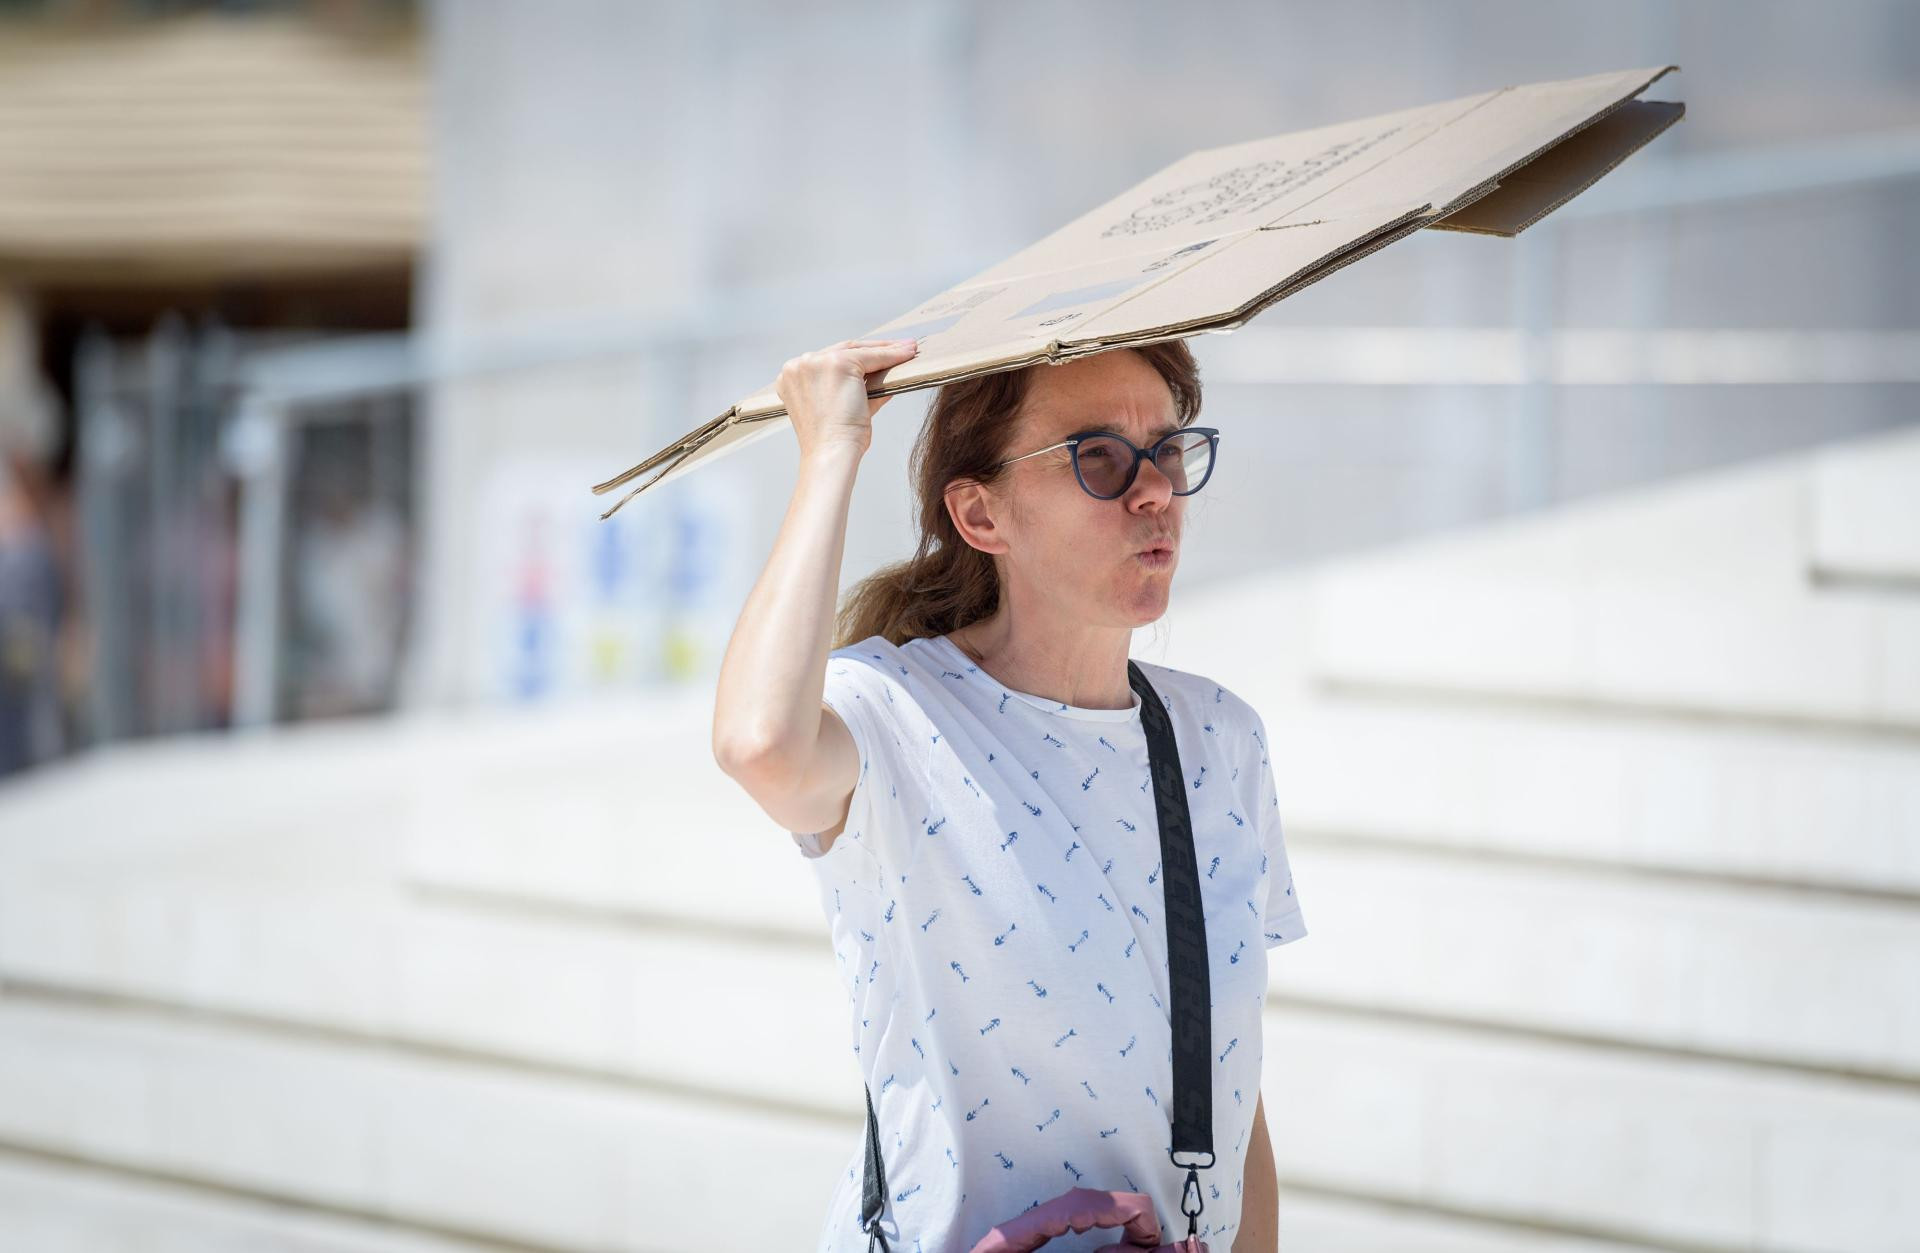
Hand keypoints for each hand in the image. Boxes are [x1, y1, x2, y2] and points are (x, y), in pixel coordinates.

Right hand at [775, 337, 919, 458]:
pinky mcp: (836, 363)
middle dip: (874, 349)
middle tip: (900, 347)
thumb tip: (886, 378)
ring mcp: (814, 362)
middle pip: (842, 350)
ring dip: (885, 349)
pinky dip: (891, 355)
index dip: (855, 357)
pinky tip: (907, 353)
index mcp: (791, 378)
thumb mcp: (843, 409)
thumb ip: (860, 391)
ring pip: (857, 350)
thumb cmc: (835, 441)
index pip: (828, 361)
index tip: (877, 355)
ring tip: (908, 349)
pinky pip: (870, 356)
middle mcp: (797, 366)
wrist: (832, 453)